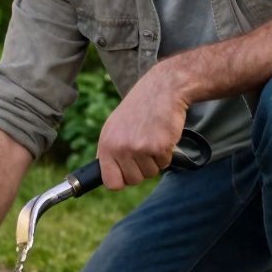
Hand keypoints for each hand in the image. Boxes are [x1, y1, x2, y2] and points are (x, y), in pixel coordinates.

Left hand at [95, 65, 190, 189]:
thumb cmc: (140, 107)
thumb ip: (109, 150)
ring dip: (155, 161)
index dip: (121, 180)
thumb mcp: (114, 126)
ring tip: (153, 138)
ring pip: (150, 173)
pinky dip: (167, 154)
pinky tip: (163, 136)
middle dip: (141, 170)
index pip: (110, 182)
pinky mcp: (159, 147)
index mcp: (106, 145)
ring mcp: (139, 149)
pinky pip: (165, 164)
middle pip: (133, 180)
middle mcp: (120, 148)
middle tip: (145, 149)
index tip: (127, 174)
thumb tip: (104, 172)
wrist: (162, 89)